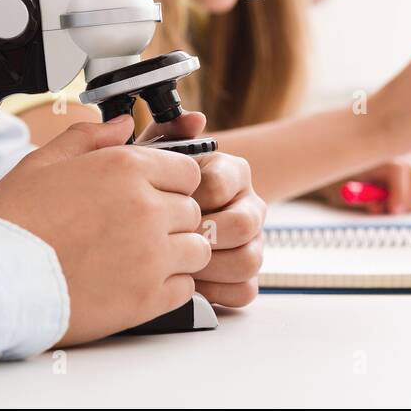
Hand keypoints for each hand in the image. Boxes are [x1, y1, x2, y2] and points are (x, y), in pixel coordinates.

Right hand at [0, 115, 209, 345]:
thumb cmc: (11, 222)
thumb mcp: (43, 163)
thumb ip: (90, 137)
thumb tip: (122, 124)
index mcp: (125, 168)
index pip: (188, 171)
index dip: (171, 183)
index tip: (152, 195)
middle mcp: (147, 208)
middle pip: (193, 210)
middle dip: (172, 218)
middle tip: (136, 230)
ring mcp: (152, 255)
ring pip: (198, 249)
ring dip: (177, 253)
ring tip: (140, 258)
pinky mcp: (148, 298)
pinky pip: (186, 288)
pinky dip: (169, 286)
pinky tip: (137, 283)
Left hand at [139, 113, 264, 307]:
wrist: (162, 214)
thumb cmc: (158, 186)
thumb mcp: (157, 155)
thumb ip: (171, 132)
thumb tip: (194, 119)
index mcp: (234, 173)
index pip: (219, 186)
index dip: (189, 198)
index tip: (166, 202)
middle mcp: (251, 206)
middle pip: (243, 225)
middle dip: (203, 235)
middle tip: (174, 239)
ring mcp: (253, 242)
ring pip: (249, 260)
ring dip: (210, 266)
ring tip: (179, 263)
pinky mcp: (246, 275)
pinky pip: (245, 291)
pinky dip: (217, 291)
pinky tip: (191, 282)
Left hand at [316, 156, 410, 214]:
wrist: (342, 173)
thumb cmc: (341, 182)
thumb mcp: (342, 192)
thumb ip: (360, 199)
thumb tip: (377, 206)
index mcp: (378, 157)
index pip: (399, 169)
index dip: (399, 193)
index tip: (393, 211)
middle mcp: (400, 157)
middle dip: (410, 200)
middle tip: (395, 212)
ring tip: (399, 207)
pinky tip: (410, 203)